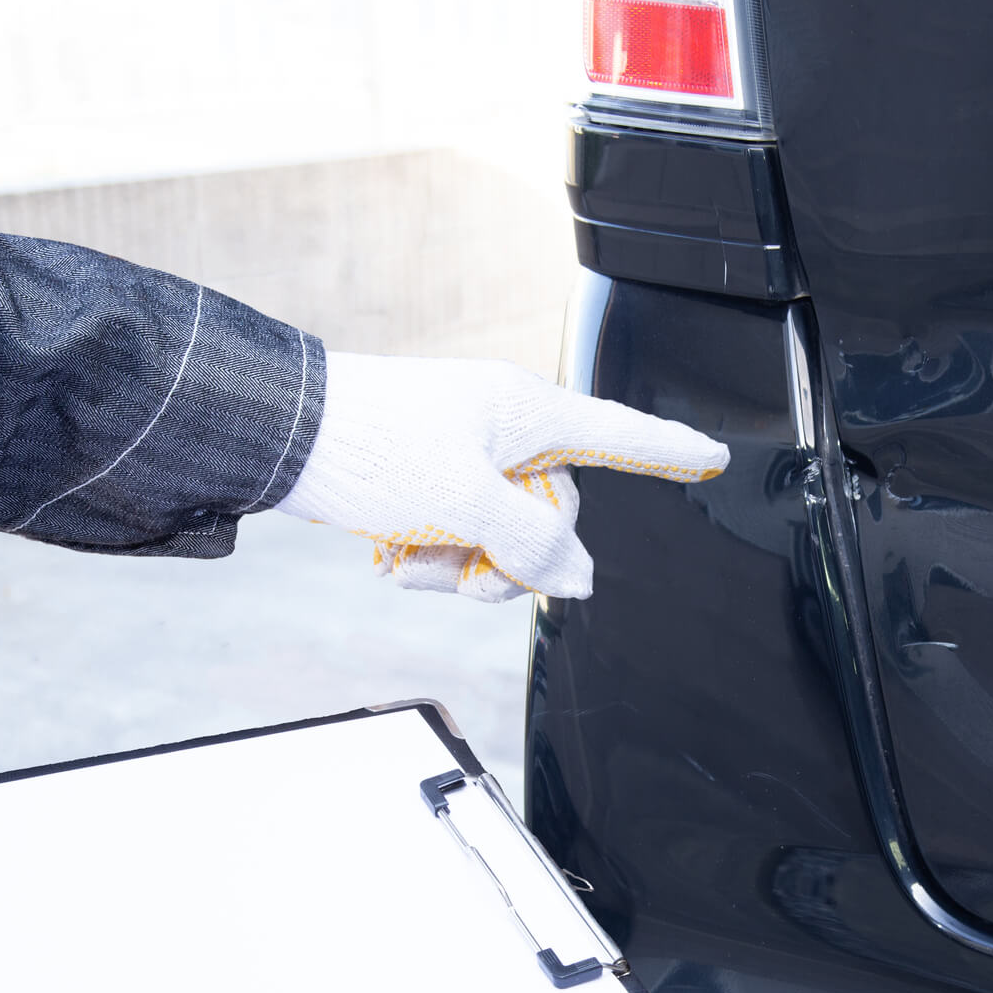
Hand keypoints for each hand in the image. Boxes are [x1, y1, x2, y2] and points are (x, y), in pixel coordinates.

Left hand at [274, 352, 729, 601]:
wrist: (279, 434)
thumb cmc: (368, 446)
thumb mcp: (462, 503)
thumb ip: (533, 543)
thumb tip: (578, 578)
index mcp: (527, 414)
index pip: (621, 434)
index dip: (670, 452)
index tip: (712, 457)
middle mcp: (506, 432)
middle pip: (555, 517)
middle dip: (511, 560)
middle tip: (464, 568)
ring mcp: (469, 456)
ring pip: (505, 536)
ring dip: (463, 567)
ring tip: (413, 562)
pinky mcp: (433, 479)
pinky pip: (464, 536)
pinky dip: (434, 558)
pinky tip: (396, 556)